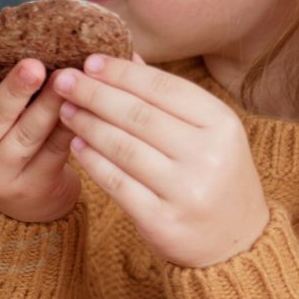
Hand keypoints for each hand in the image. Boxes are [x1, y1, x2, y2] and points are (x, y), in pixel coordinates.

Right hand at [0, 38, 81, 222]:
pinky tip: (84, 105)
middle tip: (33, 66)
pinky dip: (70, 124)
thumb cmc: (12, 138)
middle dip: (14, 91)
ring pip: (26, 135)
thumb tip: (33, 28)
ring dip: (49, 105)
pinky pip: (54, 150)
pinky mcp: (32, 186)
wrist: (29, 203)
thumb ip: (1, 81)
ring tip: (67, 80)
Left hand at [55, 54, 269, 267]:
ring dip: (88, 125)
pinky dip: (92, 161)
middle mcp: (206, 154)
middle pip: (138, 115)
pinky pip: (117, 183)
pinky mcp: (161, 219)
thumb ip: (169, 97)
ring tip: (65, 109)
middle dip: (95, 94)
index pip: (162, 88)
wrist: (235, 243)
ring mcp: (185, 189)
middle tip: (63, 80)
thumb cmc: (215, 177)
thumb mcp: (208, 132)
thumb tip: (128, 55)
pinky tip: (75, 144)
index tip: (89, 61)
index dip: (122, 73)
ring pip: (123, 147)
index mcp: (221, 124)